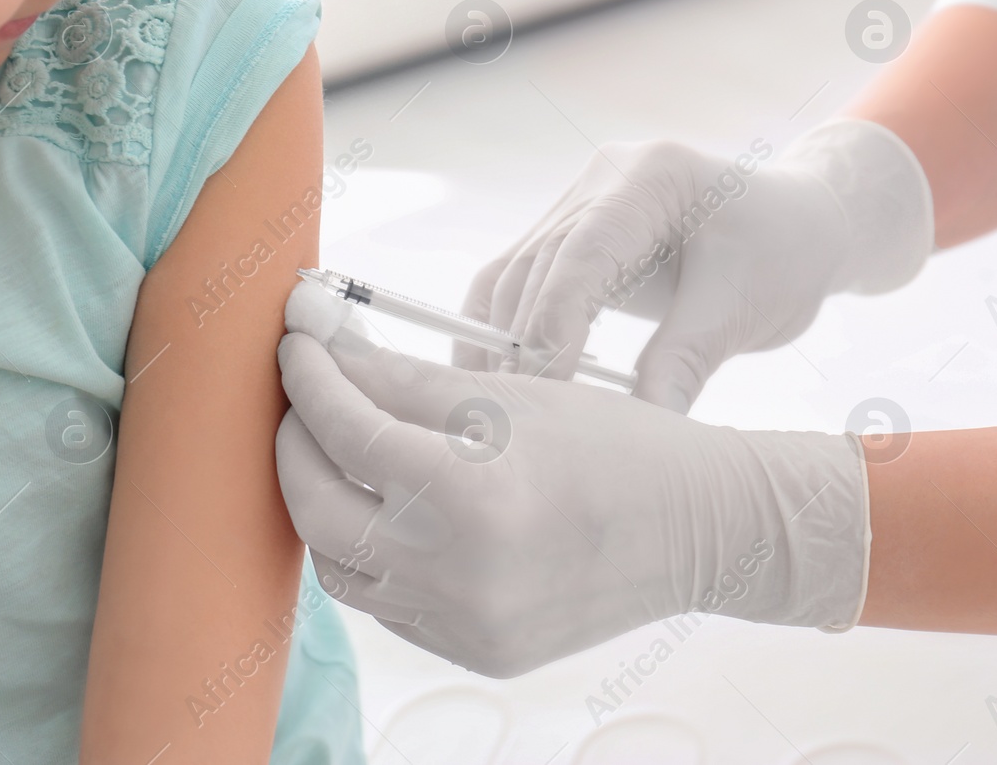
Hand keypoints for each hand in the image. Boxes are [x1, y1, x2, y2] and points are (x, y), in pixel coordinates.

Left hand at [276, 280, 868, 677]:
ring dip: (325, 503)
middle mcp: (456, 572)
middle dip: (296, 442)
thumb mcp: (512, 395)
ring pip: (339, 566)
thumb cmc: (616, 446)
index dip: (309, 378)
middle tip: (305, 397)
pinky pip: (386, 603)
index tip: (295, 345)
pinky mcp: (472, 651)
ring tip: (345, 454)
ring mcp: (461, 625)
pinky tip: (395, 511)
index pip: (346, 428)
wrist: (700, 529)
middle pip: (316, 506)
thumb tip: (321, 348)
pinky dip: (374, 553)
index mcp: (470, 493)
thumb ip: (403, 377)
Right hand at [459, 120, 933, 410]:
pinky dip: (508, 328)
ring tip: (497, 412)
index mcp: (653, 175)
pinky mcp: (574, 228)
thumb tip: (640, 428)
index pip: (583, 253)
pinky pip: (522, 277)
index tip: (549, 392)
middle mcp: (605, 175)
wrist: (800, 226)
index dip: (554, 324)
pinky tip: (502, 382)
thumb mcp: (743, 310)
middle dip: (519, 343)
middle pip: (539, 263)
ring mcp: (583, 197)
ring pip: (514, 271)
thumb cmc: (785, 256)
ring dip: (498, 341)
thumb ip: (685, 362)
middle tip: (511, 419)